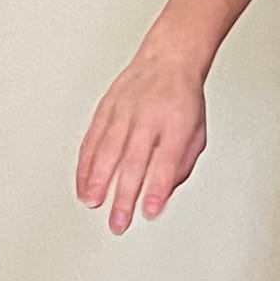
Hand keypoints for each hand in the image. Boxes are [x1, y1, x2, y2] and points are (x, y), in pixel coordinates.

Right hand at [76, 44, 209, 232]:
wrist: (168, 59)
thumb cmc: (183, 101)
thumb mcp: (196, 134)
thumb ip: (179, 167)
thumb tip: (160, 198)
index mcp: (176, 124)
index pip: (166, 161)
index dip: (157, 189)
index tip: (150, 211)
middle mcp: (148, 116)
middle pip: (133, 160)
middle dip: (124, 195)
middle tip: (119, 221)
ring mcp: (124, 111)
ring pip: (107, 150)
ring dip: (98, 180)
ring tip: (93, 203)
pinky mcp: (106, 108)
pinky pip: (92, 139)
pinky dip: (85, 165)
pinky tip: (83, 183)